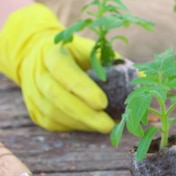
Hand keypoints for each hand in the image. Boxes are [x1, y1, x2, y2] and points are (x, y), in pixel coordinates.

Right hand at [0, 3, 114, 131]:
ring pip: (54, 114)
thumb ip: (112, 61)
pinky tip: (91, 125)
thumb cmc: (75, 53)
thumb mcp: (91, 49)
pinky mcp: (35, 111)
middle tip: (109, 125)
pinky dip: (75, 126)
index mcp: (51, 53)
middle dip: (85, 114)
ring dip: (82, 123)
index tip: (103, 103)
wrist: (39, 56)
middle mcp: (37, 74)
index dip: (82, 88)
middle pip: (57, 97)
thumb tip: (143, 78)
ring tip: (106, 126)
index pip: (63, 71)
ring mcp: (32, 94)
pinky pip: (54, 124)